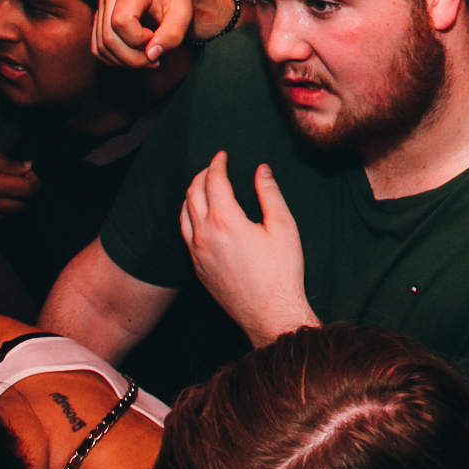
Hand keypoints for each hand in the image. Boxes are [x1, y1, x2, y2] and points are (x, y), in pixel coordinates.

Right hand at [93, 0, 232, 66]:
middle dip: (133, 57)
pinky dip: (116, 58)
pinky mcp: (100, 17)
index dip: (139, 39)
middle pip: (109, 38)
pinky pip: (98, 47)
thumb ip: (172, 35)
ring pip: (101, 46)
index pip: (121, 23)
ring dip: (125, 61)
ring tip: (148, 57)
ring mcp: (103, 5)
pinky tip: (136, 55)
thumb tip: (151, 55)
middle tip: (155, 58)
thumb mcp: (184, 13)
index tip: (158, 36)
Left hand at [180, 155, 314, 346]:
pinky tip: (200, 216)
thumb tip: (261, 170)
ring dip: (191, 195)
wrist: (269, 314)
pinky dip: (189, 216)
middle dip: (202, 175)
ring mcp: (197, 253)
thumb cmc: (282, 271)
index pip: (214, 181)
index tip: (223, 155)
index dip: (217, 164)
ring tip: (203, 186)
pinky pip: (185, 235)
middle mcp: (204, 234)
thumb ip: (270, 194)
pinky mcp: (197, 269)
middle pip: (193, 193)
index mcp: (226, 220)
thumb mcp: (283, 227)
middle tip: (213, 167)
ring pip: (184, 214)